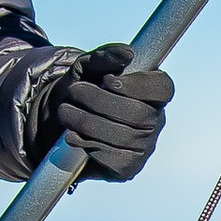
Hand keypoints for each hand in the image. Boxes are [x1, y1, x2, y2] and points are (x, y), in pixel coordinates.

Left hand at [51, 43, 174, 181]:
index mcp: (153, 93)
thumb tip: (126, 53)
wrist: (58, 120)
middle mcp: (155, 120)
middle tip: (75, 91)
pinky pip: (116, 159)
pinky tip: (73, 137)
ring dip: (89, 123)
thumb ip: (105, 56)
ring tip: (65, 112)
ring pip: (124, 137)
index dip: (137, 85)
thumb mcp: (87, 67)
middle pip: (139, 115)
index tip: (107, 80)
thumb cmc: (82, 89)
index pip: (163, 88)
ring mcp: (145, 146)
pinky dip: (90, 146)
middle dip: (101, 102)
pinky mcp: (129, 168)